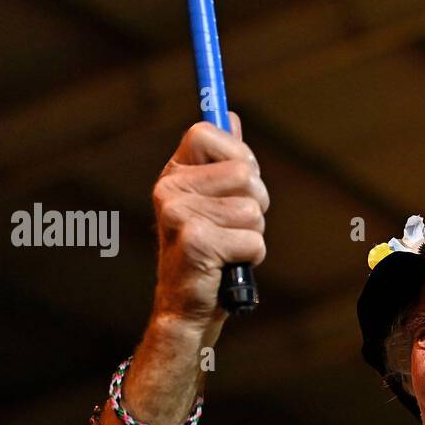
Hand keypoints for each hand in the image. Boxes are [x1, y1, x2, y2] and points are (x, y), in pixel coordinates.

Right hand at [151, 112, 269, 330]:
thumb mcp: (214, 200)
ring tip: (230, 247)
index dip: (237, 155)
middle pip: (243, 172)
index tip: (240, 181)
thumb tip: (230, 118)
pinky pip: (253, 240)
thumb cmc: (208, 251)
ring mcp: (178, 215)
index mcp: (174, 174)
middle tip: (236, 225)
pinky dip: (252, 256)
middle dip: (255, 202)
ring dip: (253, 233)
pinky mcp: (195, 242)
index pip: (207, 132)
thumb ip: (222, 159)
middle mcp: (169, 189)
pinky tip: (229, 264)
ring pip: (252, 210)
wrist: (187, 306)